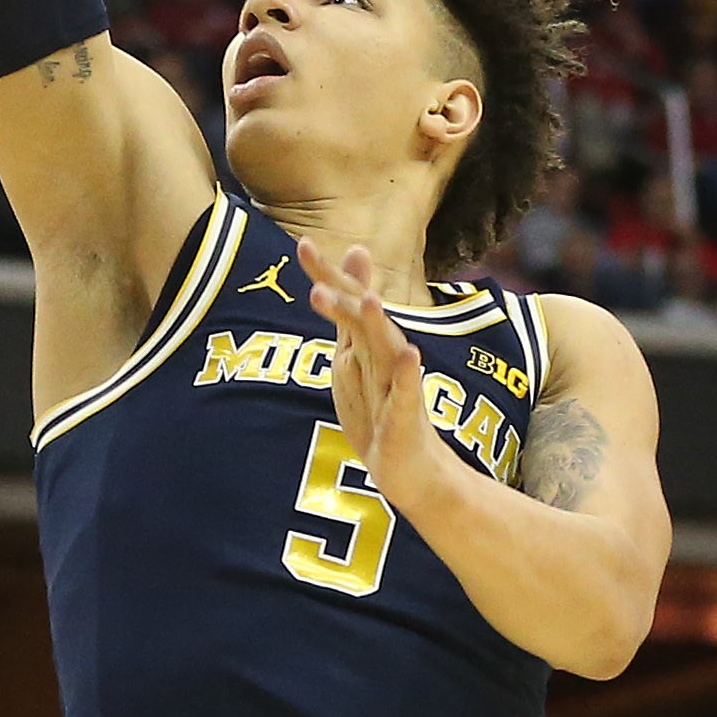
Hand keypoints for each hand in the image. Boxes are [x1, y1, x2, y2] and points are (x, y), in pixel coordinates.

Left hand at [299, 235, 441, 501]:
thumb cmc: (381, 414)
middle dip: (345, 293)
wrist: (413, 472)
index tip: (304, 245)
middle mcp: (384, 358)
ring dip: (378, 326)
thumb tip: (344, 270)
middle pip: (364, 319)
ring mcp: (397, 387)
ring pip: (386, 351)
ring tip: (370, 300)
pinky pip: (408, 396)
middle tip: (318, 272)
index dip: (326, 276)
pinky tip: (411, 356)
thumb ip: (349, 318)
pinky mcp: (406, 420)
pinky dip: (409, 377)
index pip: (348, 303)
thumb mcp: (357, 361)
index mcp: (366, 346)